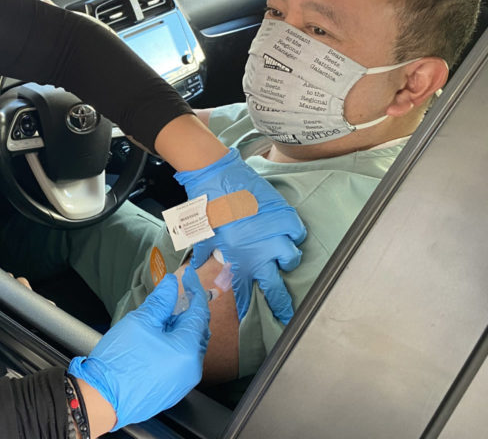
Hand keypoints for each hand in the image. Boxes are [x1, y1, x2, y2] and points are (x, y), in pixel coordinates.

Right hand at [67, 266, 209, 430]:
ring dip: (178, 328)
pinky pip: (179, 361)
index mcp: (188, 350)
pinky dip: (173, 345)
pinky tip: (156, 338)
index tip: (188, 276)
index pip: (199, 313)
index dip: (195, 290)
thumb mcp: (140, 322)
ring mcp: (182, 382)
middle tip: (174, 294)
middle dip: (187, 310)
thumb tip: (170, 284)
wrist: (103, 398)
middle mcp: (191, 368)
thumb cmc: (120, 362)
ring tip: (160, 316)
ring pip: (188, 346)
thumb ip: (160, 301)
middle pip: (197, 330)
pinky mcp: (171, 389)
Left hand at [174, 148, 306, 323]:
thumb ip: (204, 255)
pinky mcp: (284, 216)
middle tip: (287, 314)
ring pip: (292, 259)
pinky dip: (294, 235)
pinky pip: (297, 233)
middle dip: (281, 304)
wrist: (218, 178)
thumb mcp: (203, 235)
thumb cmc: (208, 207)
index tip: (249, 318)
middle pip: (276, 288)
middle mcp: (260, 252)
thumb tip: (198, 269)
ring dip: (287, 260)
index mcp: (238, 259)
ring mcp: (275, 235)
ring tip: (282, 258)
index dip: (246, 307)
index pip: (244, 291)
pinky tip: (288, 234)